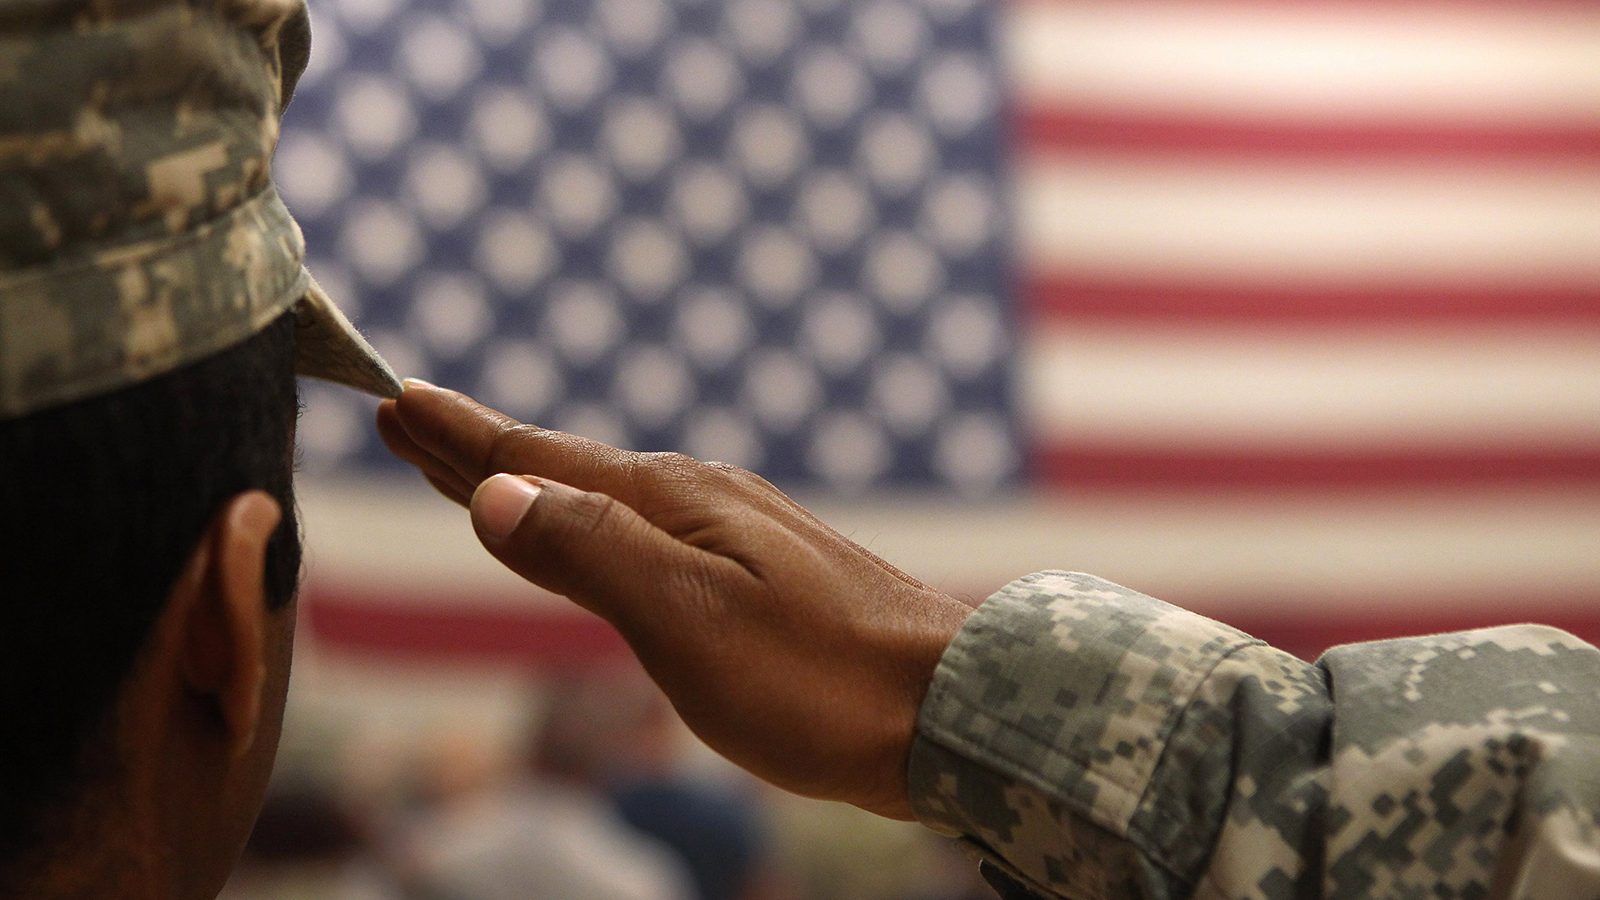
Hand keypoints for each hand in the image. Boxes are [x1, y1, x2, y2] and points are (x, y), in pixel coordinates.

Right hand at [376, 382, 971, 819]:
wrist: (948, 710)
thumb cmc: (819, 678)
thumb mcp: (687, 618)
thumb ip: (590, 552)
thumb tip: (498, 491)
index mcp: (670, 503)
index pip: (539, 459)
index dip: (461, 438)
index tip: (396, 400)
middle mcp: (697, 502)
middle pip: (563, 468)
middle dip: (480, 449)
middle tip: (408, 417)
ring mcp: (733, 535)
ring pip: (603, 499)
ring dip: (532, 482)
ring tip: (479, 471)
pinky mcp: (760, 575)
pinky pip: (644, 533)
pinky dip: (591, 524)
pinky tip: (599, 534)